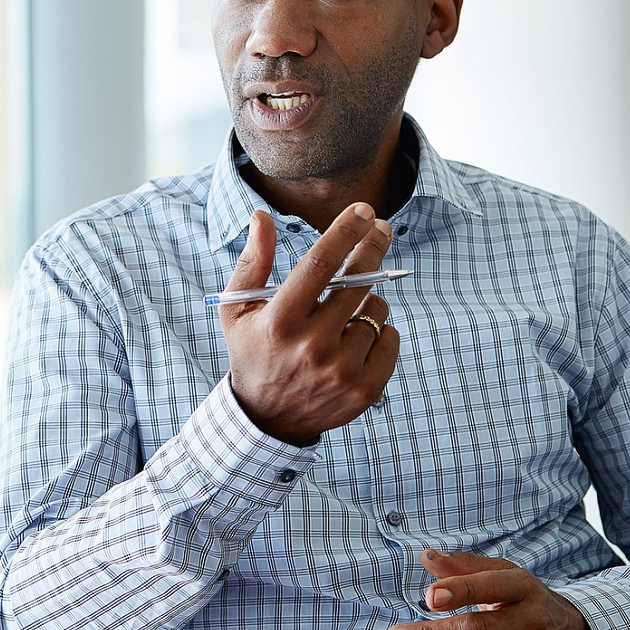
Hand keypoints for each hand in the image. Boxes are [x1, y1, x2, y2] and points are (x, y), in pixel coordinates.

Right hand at [219, 204, 399, 442]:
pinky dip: (382, 329)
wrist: (266, 418)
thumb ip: (253, 261)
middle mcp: (312, 346)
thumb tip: (262, 217)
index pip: (320, 264)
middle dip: (372, 248)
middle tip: (380, 230)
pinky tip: (360, 333)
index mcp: (280, 322)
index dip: (345, 231)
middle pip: (357, 282)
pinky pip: (390, 338)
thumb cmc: (253, 352)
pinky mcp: (365, 389)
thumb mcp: (239, 309)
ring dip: (369, 299)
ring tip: (348, 309)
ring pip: (376, 310)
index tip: (364, 211)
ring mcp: (342, 370)